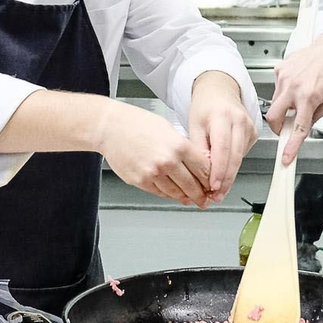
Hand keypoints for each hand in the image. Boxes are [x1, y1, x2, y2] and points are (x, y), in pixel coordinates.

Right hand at [95, 101, 212, 208]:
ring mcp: (152, 173)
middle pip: (192, 185)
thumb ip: (184, 148)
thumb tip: (199, 164)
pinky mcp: (140, 181)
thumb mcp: (169, 129)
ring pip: (177, 193)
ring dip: (186, 198)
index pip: (203, 169)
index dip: (211, 180)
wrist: (110, 127)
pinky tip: (174, 194)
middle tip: (206, 199)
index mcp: (178, 145)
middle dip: (202, 195)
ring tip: (192, 199)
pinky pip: (160, 193)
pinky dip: (169, 195)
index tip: (213, 184)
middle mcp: (166, 161)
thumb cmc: (137, 124)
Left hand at [188, 71, 257, 201]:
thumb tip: (203, 171)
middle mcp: (239, 121)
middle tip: (215, 196)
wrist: (219, 90)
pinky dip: (233, 166)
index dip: (219, 170)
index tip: (213, 186)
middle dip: (225, 180)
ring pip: (240, 158)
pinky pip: (242, 155)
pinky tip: (224, 175)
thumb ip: (199, 148)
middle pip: (234, 156)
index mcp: (222, 116)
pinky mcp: (253, 133)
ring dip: (229, 176)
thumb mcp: (194, 124)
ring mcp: (249, 127)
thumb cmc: (205, 106)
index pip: (223, 148)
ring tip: (218, 191)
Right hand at [267, 30, 322, 165]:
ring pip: (275, 103)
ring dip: (285, 108)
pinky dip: (286, 93)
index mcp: (309, 96)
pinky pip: (277, 88)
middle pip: (273, 117)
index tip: (285, 158)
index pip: (298, 128)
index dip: (291, 147)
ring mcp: (284, 77)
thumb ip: (317, 117)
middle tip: (287, 129)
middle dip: (278, 128)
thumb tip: (304, 127)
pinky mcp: (280, 69)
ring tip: (301, 99)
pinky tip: (299, 85)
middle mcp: (293, 86)